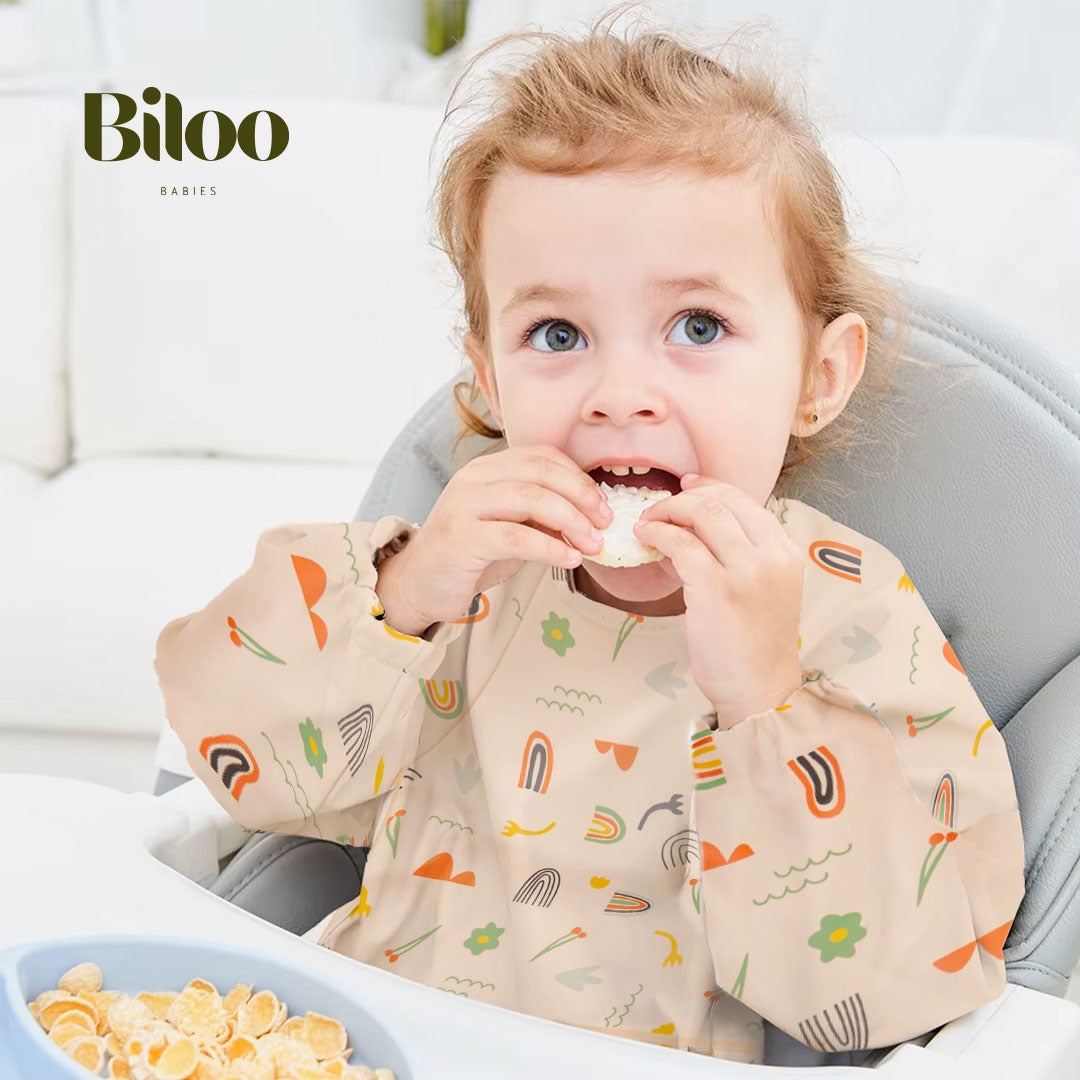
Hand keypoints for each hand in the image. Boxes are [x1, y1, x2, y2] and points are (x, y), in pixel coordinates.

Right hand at [376, 445, 611, 632]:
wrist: (418, 584)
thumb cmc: (469, 555)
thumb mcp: (512, 527)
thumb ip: (542, 515)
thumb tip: (592, 517)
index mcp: (487, 468)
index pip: (542, 456)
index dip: (579, 477)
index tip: (603, 505)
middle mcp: (473, 479)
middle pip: (541, 472)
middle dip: (582, 496)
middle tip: (605, 523)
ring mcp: (464, 506)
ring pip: (531, 499)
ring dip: (571, 521)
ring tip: (592, 544)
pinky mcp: (461, 538)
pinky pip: (515, 536)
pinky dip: (550, 547)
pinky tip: (569, 559)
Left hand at [633, 475, 803, 728]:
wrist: (760, 689)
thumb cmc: (753, 645)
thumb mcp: (764, 590)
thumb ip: (744, 556)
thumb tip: (698, 526)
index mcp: (786, 553)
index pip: (746, 500)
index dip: (711, 487)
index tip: (687, 487)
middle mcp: (771, 556)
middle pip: (723, 501)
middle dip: (684, 497)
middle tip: (658, 507)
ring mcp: (746, 571)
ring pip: (703, 514)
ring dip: (668, 511)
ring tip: (647, 522)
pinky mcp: (716, 589)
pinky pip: (681, 543)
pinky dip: (658, 534)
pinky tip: (646, 539)